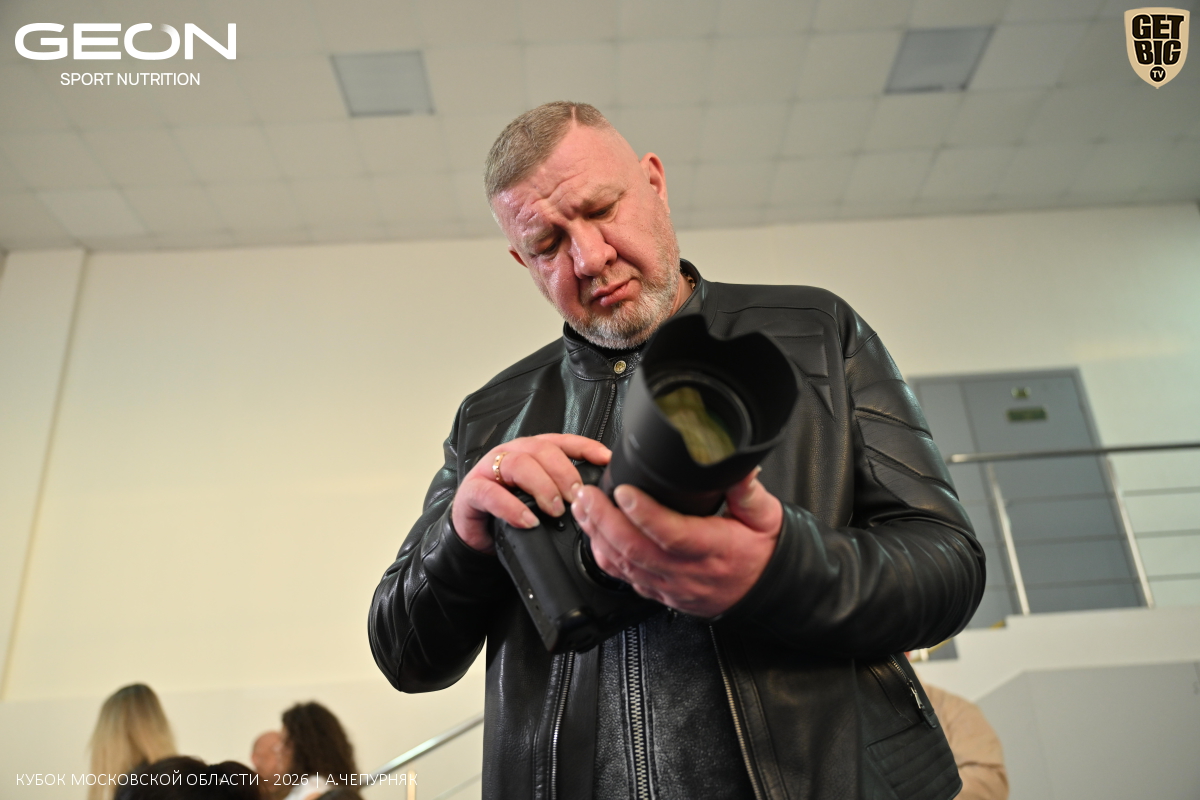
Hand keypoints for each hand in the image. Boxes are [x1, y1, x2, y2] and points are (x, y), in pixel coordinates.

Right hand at [451, 434, 611, 552]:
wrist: (475, 532)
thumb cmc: (510, 511)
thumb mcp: (540, 498)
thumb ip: (562, 490)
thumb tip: (595, 497)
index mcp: (531, 452)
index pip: (562, 441)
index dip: (585, 447)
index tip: (606, 460)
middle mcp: (511, 454)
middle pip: (542, 450)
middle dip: (565, 473)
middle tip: (577, 497)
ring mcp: (489, 469)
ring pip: (519, 464)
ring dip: (542, 487)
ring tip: (555, 510)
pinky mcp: (472, 490)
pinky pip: (492, 493)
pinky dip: (512, 508)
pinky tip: (527, 521)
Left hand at [571, 469, 781, 617]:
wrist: (767, 592)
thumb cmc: (762, 552)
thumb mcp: (765, 516)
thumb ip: (747, 489)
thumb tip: (739, 464)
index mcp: (715, 549)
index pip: (673, 534)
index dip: (645, 513)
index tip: (624, 490)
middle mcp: (689, 572)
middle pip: (637, 551)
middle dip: (605, 521)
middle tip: (587, 494)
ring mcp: (672, 587)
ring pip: (625, 566)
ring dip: (598, 537)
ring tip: (583, 508)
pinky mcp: (661, 594)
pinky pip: (626, 579)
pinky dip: (604, 557)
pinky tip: (593, 535)